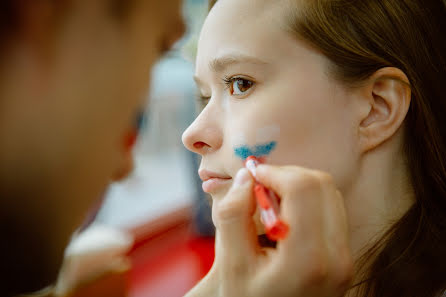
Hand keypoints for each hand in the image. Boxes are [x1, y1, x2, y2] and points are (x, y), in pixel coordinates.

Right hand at [185, 165, 353, 296]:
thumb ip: (233, 215)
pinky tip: (284, 215)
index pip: (303, 189)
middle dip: (286, 175)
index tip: (252, 177)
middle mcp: (337, 257)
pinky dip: (307, 200)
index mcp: (308, 259)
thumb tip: (246, 176)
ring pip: (329, 193)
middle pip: (321, 185)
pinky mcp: (345, 255)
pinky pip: (332, 209)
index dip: (274, 172)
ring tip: (270, 203)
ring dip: (297, 185)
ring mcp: (345, 257)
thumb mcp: (230, 262)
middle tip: (259, 187)